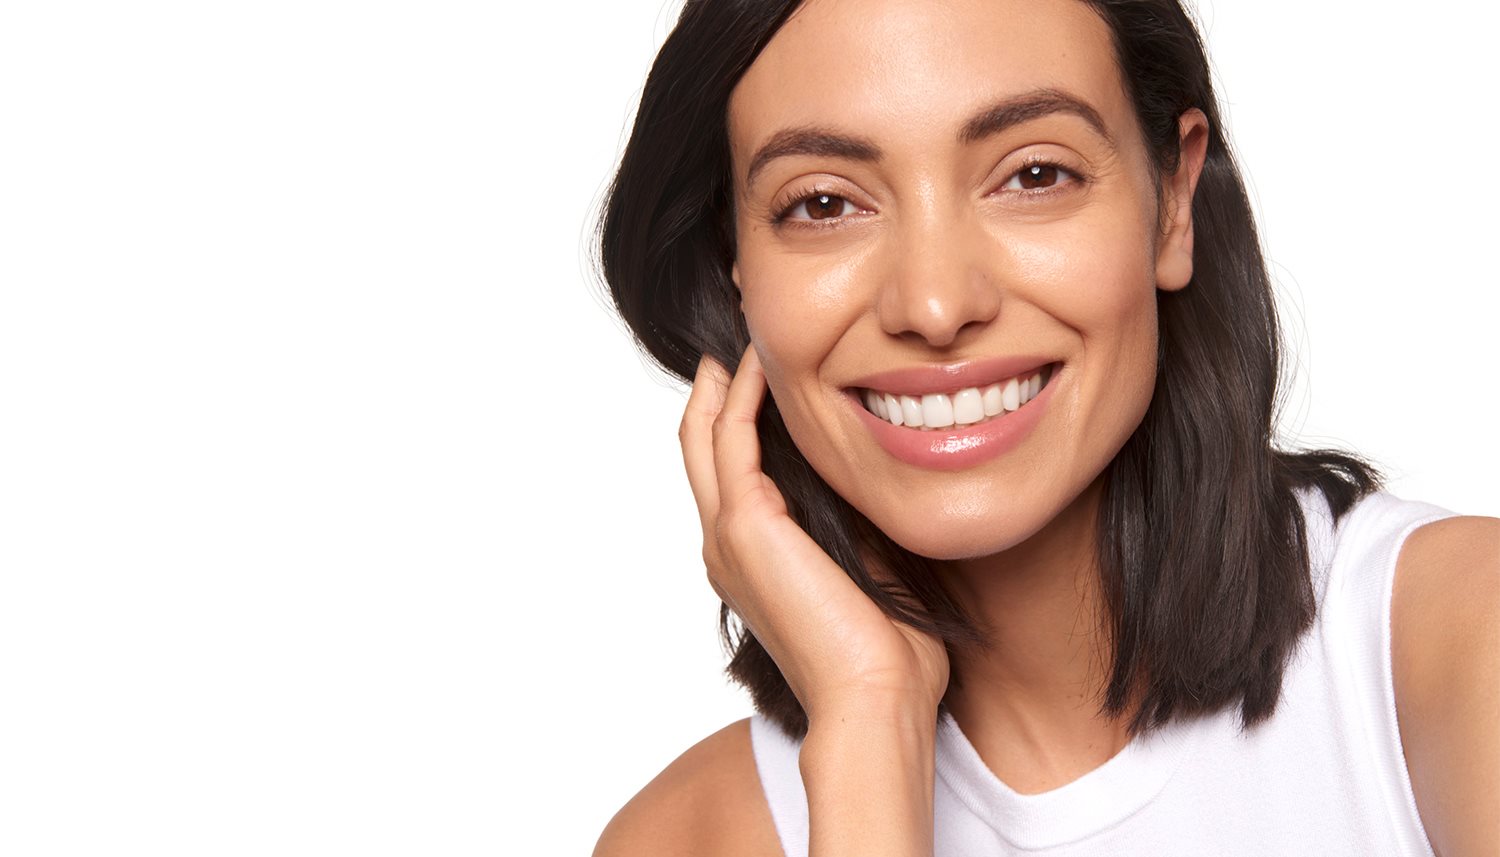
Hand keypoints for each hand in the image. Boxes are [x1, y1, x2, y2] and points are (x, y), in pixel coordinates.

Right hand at [679, 344, 949, 722]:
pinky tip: (764, 360)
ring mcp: (727, 534)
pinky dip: (743, 394)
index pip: (729, 467)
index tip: (768, 365)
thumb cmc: (886, 652)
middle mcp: (725, 542)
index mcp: (750, 557)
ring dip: (724, 377)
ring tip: (747, 329)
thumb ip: (859, 519)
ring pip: (705, 432)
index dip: (739, 412)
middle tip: (741, 330)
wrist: (874, 697)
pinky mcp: (745, 524)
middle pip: (701, 440)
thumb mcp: (871, 566)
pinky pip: (731, 438)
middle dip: (717, 383)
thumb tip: (885, 472)